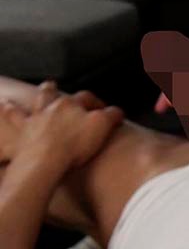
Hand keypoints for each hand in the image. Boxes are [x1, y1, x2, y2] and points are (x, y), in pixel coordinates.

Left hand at [0, 81, 123, 168]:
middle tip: (53, 86)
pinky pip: (13, 118)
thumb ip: (112, 115)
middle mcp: (52, 108)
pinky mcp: (22, 134)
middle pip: (53, 93)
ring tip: (22, 94)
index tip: (104, 110)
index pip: (87, 97)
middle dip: (54, 90)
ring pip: (31, 103)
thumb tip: (118, 111)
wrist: (45, 162)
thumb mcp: (102, 127)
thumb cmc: (75, 145)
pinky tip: (4, 105)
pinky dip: (8, 111)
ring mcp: (34, 120)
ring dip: (29, 97)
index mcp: (72, 105)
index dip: (97, 102)